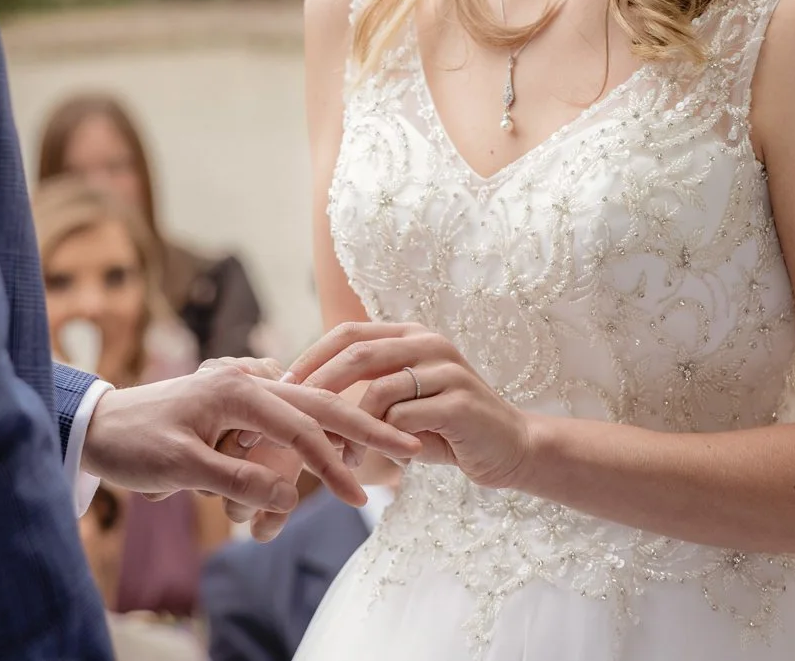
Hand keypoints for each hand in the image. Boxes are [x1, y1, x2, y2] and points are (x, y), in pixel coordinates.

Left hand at [80, 358, 419, 518]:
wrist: (97, 425)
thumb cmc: (134, 443)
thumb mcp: (182, 467)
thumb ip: (237, 477)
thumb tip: (286, 490)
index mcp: (238, 389)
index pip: (302, 426)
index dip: (334, 463)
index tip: (362, 496)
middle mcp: (248, 381)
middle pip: (319, 404)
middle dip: (364, 428)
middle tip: (410, 448)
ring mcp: (244, 389)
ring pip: (303, 415)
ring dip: (329, 445)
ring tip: (364, 465)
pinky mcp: (237, 404)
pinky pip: (282, 422)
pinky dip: (304, 440)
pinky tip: (317, 459)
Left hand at [288, 320, 533, 489]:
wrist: (510, 448)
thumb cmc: (447, 429)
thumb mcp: (404, 403)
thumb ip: (368, 391)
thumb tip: (306, 396)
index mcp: (412, 335)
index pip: (349, 333)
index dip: (312, 357)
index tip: (284, 386)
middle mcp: (430, 343)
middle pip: (358, 353)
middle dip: (320, 385)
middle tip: (294, 415)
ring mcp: (447, 370)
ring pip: (379, 389)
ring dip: (350, 426)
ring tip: (338, 455)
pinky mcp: (459, 402)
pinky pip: (404, 418)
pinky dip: (381, 441)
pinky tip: (374, 462)